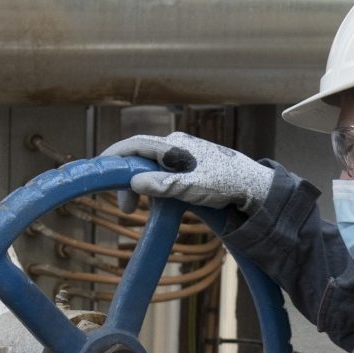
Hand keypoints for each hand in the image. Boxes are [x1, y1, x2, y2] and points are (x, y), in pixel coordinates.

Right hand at [102, 132, 272, 214]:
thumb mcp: (194, 188)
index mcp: (174, 146)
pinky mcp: (189, 165)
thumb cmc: (226, 183)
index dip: (114, 156)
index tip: (99, 171)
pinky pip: (161, 171)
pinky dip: (152, 185)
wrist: (254, 186)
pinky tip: (154, 200)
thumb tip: (134, 183)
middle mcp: (175, 145)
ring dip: (139, 185)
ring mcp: (182, 154)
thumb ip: (165, 185)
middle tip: (126, 208)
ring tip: (136, 207)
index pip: (135, 145)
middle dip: (126, 180)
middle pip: (139, 157)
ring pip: (149, 165)